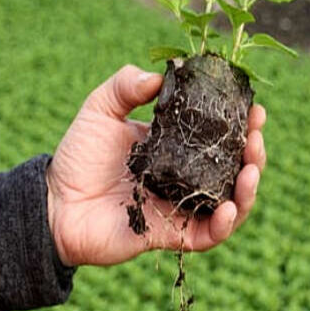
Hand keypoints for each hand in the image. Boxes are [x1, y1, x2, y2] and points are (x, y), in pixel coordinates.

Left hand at [46, 65, 266, 266]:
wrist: (54, 203)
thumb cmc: (78, 156)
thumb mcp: (100, 109)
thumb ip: (125, 86)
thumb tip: (159, 75)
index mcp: (176, 147)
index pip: (219, 134)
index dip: (241, 123)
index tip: (255, 108)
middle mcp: (186, 176)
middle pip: (233, 168)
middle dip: (253, 153)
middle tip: (255, 138)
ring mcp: (181, 206)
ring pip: (230, 202)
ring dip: (248, 188)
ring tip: (251, 170)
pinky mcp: (171, 235)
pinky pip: (207, 235)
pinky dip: (224, 224)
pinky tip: (228, 207)